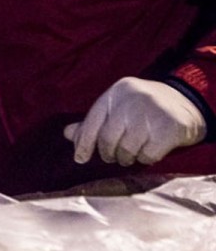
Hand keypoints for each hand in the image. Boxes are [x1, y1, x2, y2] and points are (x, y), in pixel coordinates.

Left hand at [64, 76, 207, 165]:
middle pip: (108, 138)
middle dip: (108, 153)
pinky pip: (147, 155)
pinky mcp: (169, 128)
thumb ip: (94, 121)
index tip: (80, 159)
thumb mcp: (117, 108)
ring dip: (126, 158)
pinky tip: (148, 151)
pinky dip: (145, 158)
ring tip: (130, 154)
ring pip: (127, 149)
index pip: (92, 121)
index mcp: (116, 92)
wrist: (184, 104)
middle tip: (113, 157)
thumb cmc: (142, 109)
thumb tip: (66, 134)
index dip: (83, 143)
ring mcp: (152, 113)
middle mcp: (132, 99)